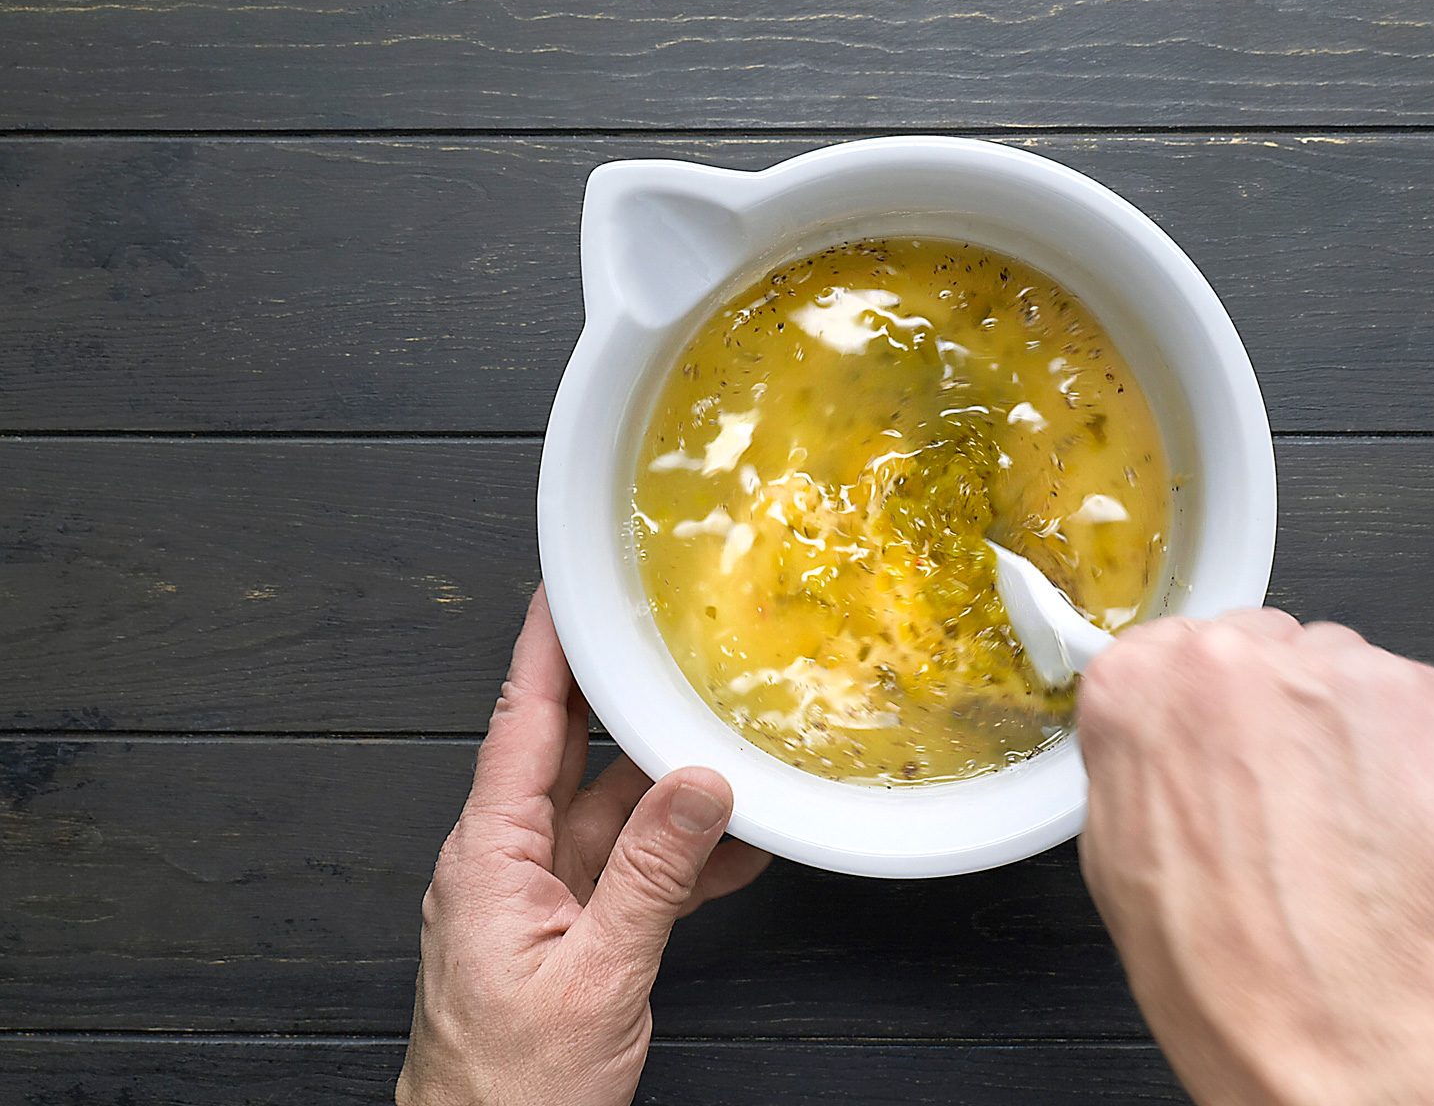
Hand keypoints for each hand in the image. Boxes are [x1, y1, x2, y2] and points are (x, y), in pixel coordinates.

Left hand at [397, 587, 771, 1105]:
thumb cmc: (510, 1089)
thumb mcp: (597, 974)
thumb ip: (654, 874)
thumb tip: (700, 784)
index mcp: (489, 855)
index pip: (522, 721)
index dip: (548, 648)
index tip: (570, 586)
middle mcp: (507, 862)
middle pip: (571, 753)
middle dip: (624, 697)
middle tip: (670, 640)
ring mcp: (538, 896)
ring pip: (613, 813)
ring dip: (673, 788)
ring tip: (735, 746)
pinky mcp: (570, 931)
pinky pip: (630, 872)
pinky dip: (682, 857)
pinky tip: (736, 845)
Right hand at [1078, 612, 1433, 1105]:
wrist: (1349, 1041)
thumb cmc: (1235, 980)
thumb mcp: (1120, 862)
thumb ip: (1142, 767)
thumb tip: (1170, 749)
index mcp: (1138, 689)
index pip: (1170, 654)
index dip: (1204, 718)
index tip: (1223, 753)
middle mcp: (1232, 660)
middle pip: (1261, 653)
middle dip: (1277, 717)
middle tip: (1289, 807)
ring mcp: (1337, 672)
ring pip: (1342, 678)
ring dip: (1348, 734)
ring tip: (1349, 835)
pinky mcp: (1430, 701)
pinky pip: (1417, 710)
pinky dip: (1414, 762)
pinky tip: (1396, 835)